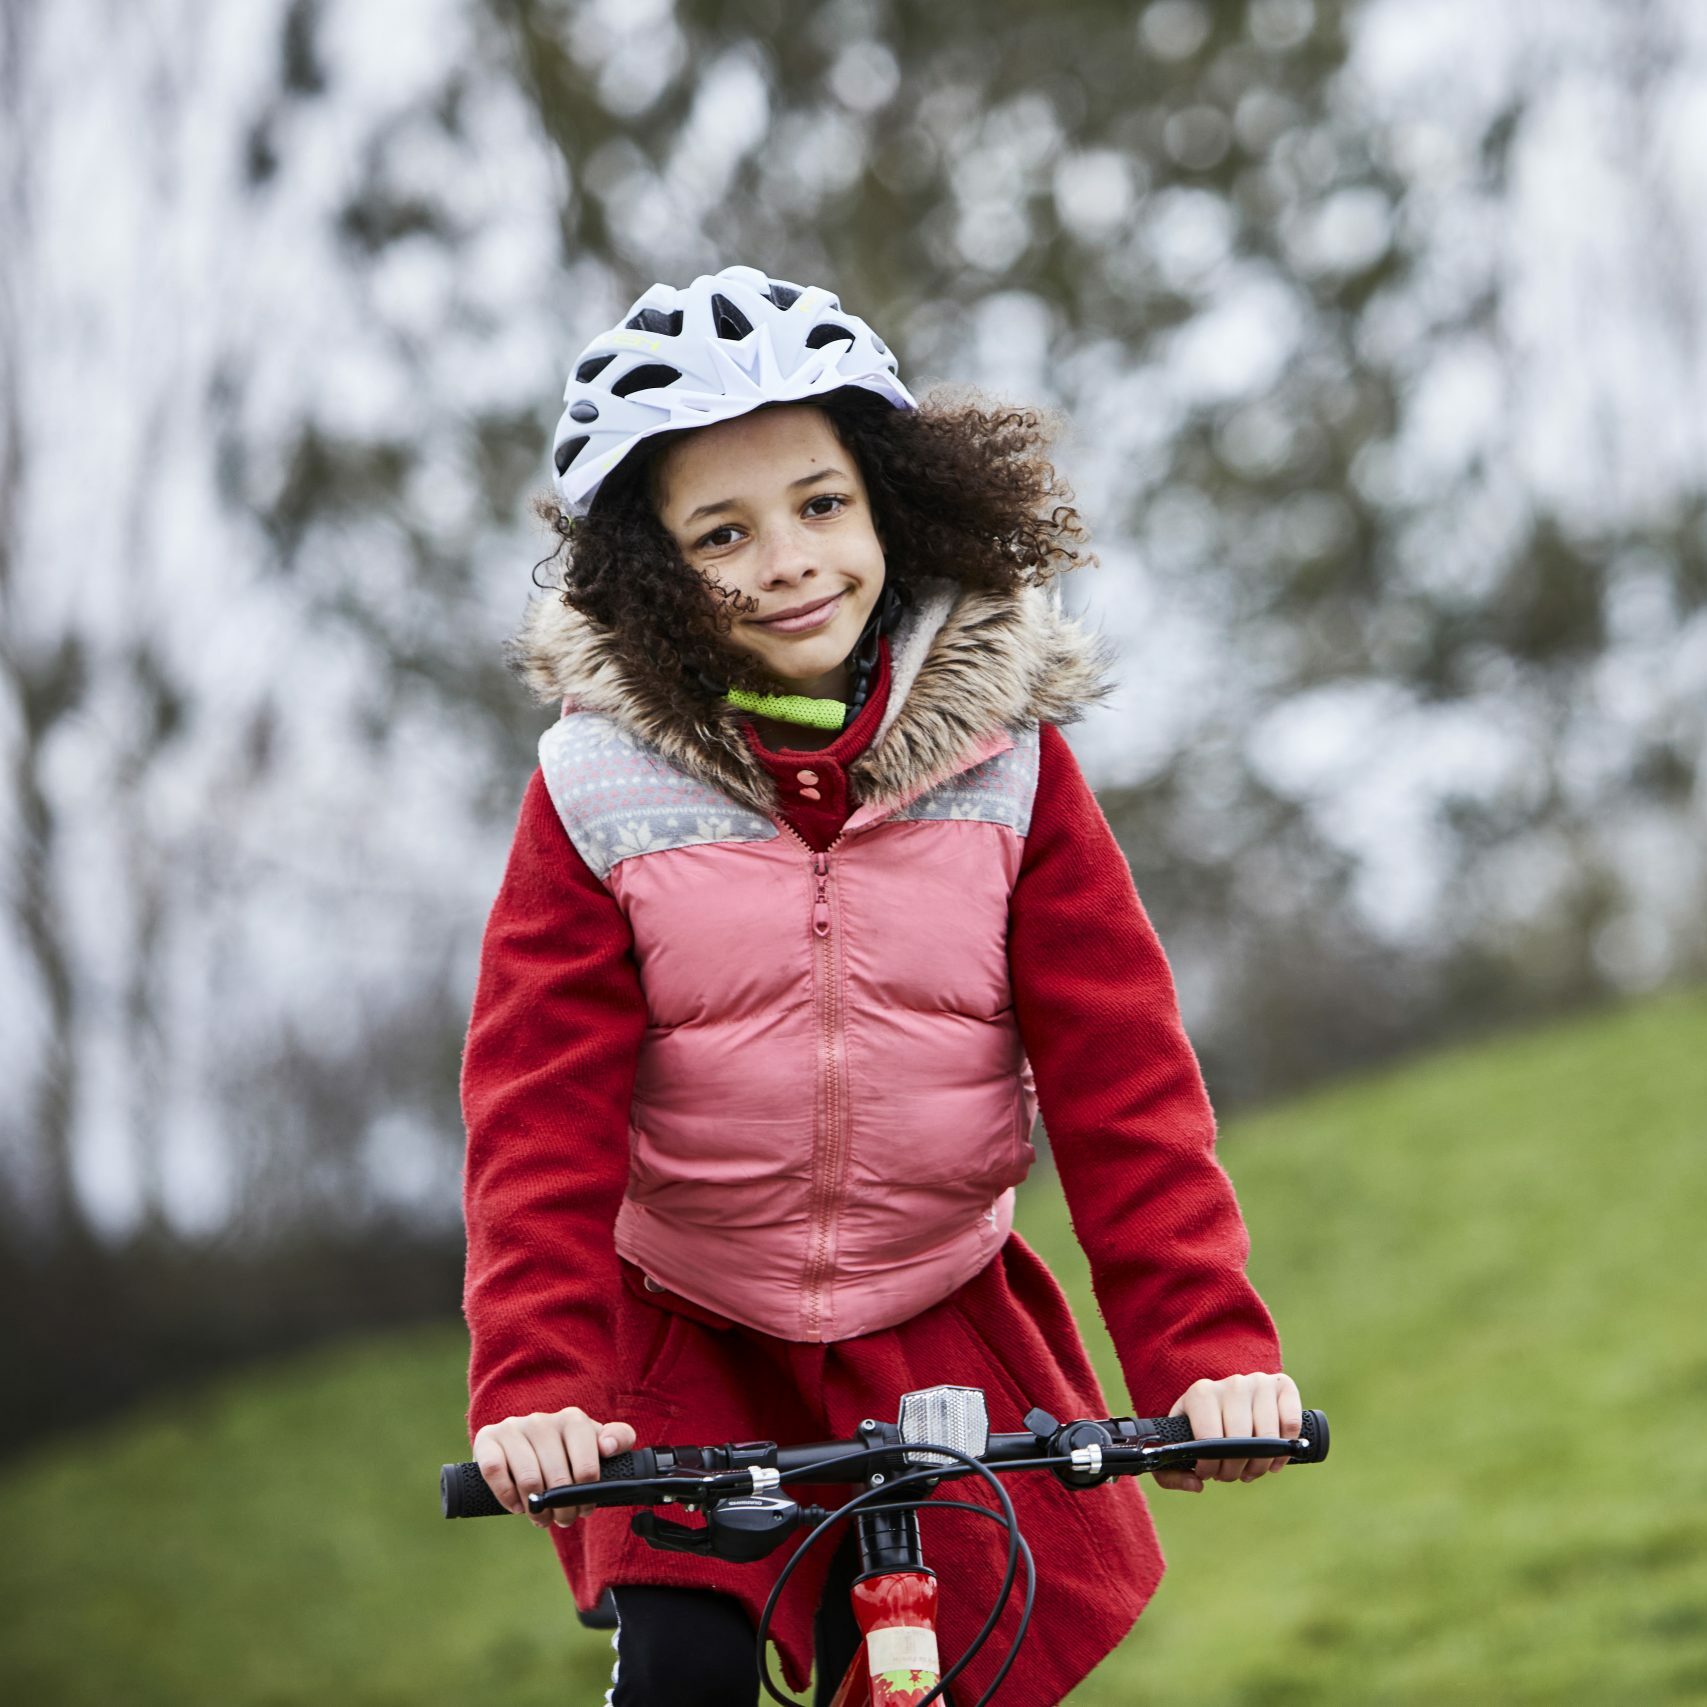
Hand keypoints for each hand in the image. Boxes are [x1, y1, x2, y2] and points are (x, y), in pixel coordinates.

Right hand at [472, 1406, 637, 1528]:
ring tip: (542, 1517)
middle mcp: (542, 1420)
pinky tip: (517, 1506)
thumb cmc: (565, 1450)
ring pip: (529, 1480)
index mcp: (572, 1420)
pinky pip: (495, 1471)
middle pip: (558, 1479)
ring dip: (537, 1510)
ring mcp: (513, 1428)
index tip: (585, 1507)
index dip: (587, 1495)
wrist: (522, 1445)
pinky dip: (508, 1496)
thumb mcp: (594, 1444)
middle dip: (563, 1509)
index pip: (587, 1466)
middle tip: (563, 1520)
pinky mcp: (487, 1439)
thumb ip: (618, 1438)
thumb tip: (607, 1448)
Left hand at [1151, 1371, 1300, 1492]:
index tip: (1208, 1474)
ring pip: (1269, 1437)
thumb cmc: (1200, 1423)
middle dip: (1235, 1469)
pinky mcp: (1283, 1385)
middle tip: (1230, 1475)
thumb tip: (1197, 1484)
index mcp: (1202, 1393)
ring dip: (1261, 1465)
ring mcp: (1258, 1382)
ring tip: (1250, 1469)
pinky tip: (1274, 1459)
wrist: (1224, 1394)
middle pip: (1241, 1442)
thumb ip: (1171, 1470)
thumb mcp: (1179, 1438)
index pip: (1209, 1439)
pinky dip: (1285, 1450)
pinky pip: (1291, 1423)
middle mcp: (1231, 1383)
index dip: (1211, 1466)